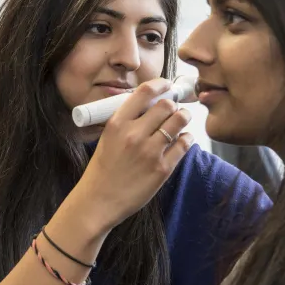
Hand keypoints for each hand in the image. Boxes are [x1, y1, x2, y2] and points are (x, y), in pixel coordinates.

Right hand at [73, 79, 194, 234]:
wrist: (99, 200)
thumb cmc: (103, 169)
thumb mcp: (108, 137)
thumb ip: (127, 121)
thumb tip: (151, 105)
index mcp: (117, 124)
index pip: (144, 92)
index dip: (160, 84)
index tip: (167, 85)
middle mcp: (134, 134)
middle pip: (166, 105)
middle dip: (173, 104)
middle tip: (174, 108)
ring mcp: (150, 152)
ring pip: (178, 121)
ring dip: (183, 118)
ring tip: (180, 121)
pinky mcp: (163, 169)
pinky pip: (184, 144)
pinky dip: (186, 138)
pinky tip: (182, 139)